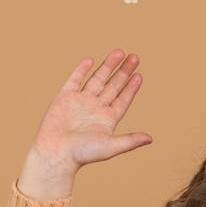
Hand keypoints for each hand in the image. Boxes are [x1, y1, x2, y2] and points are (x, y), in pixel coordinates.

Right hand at [17, 48, 152, 199]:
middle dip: (123, 72)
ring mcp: (80, 101)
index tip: (139, 75)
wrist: (55, 152)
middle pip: (113, 86)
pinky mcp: (65, 97)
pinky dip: (82, 70)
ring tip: (119, 52)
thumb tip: (150, 139)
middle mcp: (95, 108)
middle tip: (135, 57)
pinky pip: (75, 80)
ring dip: (108, 66)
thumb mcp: (110, 147)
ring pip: (97, 79)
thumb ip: (130, 140)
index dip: (131, 88)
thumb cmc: (82, 154)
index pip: (122, 99)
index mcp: (107, 119)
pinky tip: (91, 60)